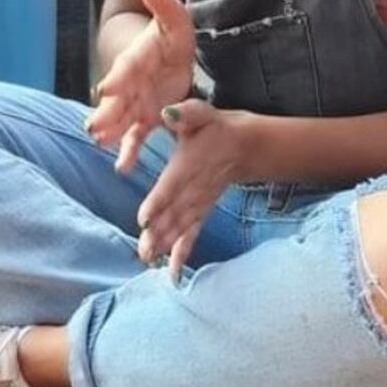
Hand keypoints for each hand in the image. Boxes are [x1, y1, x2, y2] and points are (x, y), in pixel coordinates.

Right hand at [85, 0, 194, 173]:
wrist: (168, 54)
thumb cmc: (170, 37)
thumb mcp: (175, 19)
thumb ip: (163, 3)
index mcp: (136, 59)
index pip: (125, 68)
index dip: (116, 78)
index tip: (107, 88)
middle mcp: (129, 83)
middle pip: (116, 99)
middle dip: (106, 112)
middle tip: (94, 126)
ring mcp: (134, 103)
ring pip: (120, 119)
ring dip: (110, 131)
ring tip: (99, 142)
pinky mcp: (144, 119)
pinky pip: (135, 137)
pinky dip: (129, 151)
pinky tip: (122, 167)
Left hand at [136, 100, 248, 277]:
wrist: (244, 146)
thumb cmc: (216, 127)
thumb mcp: (202, 113)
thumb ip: (186, 113)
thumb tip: (167, 114)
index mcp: (188, 164)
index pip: (172, 184)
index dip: (159, 201)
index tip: (144, 219)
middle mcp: (194, 188)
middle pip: (175, 213)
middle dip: (159, 232)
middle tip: (143, 250)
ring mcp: (199, 203)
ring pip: (182, 227)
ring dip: (166, 245)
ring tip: (148, 260)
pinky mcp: (202, 211)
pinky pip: (193, 234)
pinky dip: (183, 253)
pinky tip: (173, 274)